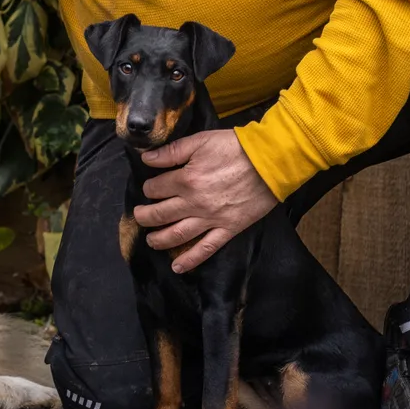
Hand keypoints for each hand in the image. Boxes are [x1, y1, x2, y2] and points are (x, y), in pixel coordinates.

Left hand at [131, 129, 277, 273]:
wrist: (270, 161)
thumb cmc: (235, 148)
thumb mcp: (200, 141)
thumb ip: (171, 151)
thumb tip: (146, 159)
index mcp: (186, 180)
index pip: (156, 189)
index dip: (149, 188)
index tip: (150, 187)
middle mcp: (194, 203)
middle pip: (160, 215)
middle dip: (145, 217)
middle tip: (140, 216)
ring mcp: (210, 219)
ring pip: (177, 235)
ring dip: (159, 240)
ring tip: (150, 240)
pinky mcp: (228, 230)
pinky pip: (206, 249)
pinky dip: (190, 260)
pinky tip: (177, 267)